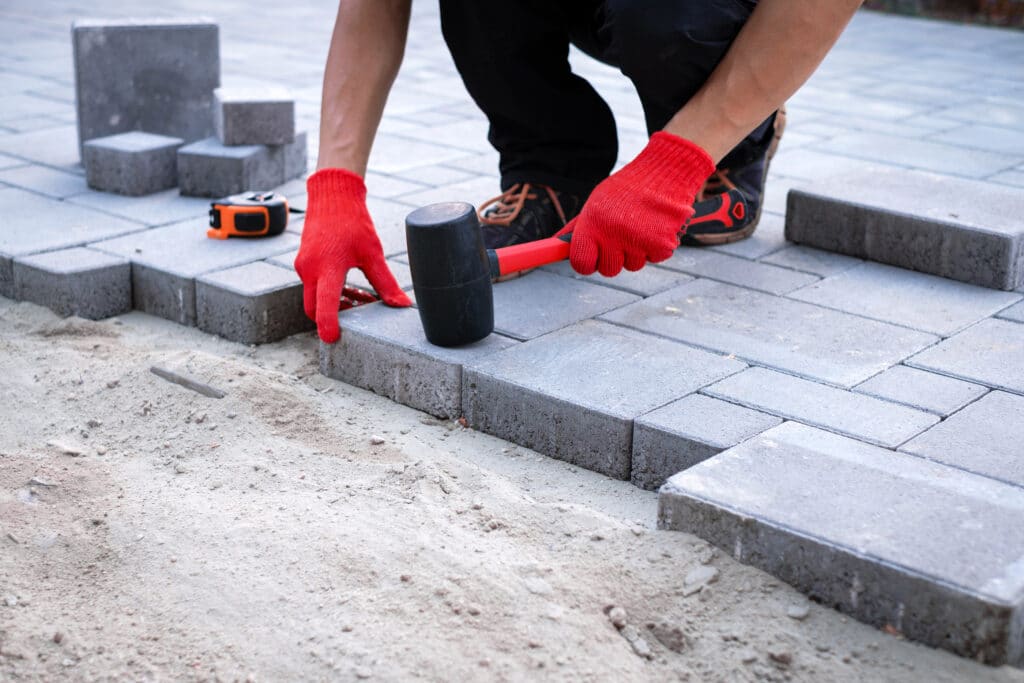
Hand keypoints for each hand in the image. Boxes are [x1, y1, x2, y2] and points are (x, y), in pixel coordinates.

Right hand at [295, 168, 410, 342]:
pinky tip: (351, 286)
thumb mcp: (373, 253)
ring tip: (363, 298)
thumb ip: (385, 282)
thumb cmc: (353, 221)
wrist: (332, 196)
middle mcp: (309, 269)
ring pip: (314, 297)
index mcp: (327, 267)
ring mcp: (303, 266)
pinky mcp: (303, 262)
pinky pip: (313, 285)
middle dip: (333, 318)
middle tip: (359, 316)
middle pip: (314, 309)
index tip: (332, 339)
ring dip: (335, 304)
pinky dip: (330, 291)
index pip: (324, 305)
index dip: (328, 325)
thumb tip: (402, 304)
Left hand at [561, 132, 713, 276]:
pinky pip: (655, 259)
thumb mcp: (597, 202)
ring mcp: (639, 241)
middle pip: (608, 270)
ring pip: (633, 265)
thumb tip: (556, 243)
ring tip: (641, 225)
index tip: (592, 258)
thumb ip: (578, 226)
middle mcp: (614, 234)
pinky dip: (657, 246)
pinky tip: (656, 226)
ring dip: (637, 251)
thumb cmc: (628, 188)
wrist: (666, 170)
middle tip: (622, 236)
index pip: (581, 263)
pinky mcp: (662, 245)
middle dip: (614, 258)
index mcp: (593, 223)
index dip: (587, 263)